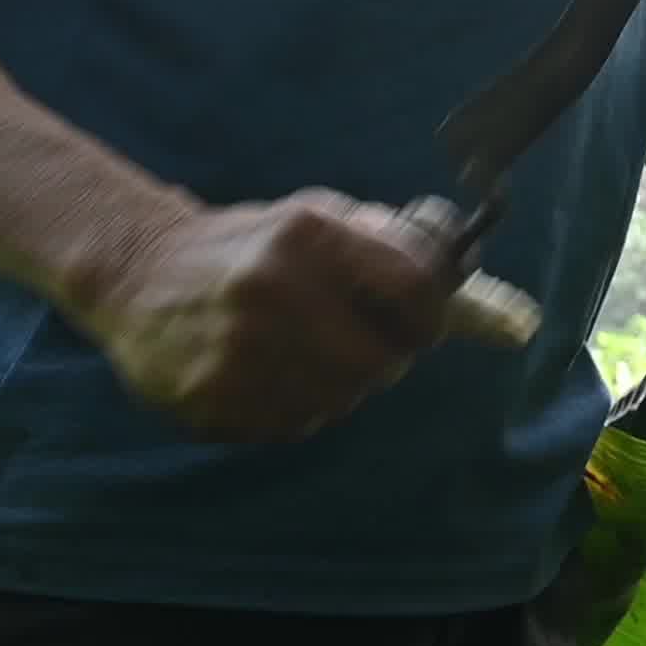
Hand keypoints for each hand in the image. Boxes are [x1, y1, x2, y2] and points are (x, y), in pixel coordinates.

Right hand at [69, 189, 501, 441]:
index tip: (423, 323)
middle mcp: (271, 292)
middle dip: (386, 357)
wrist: (137, 274)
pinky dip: (300, 408)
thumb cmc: (251, 245)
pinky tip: (272, 375)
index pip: (411, 289)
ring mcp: (236, 352)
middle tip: (362, 343)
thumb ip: (400, 250)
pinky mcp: (211, 401)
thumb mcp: (320, 219)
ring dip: (342, 385)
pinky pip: (294, 426)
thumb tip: (507, 314)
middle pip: (381, 359)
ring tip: (307, 354)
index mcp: (306, 236)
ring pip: (340, 399)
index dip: (431, 315)